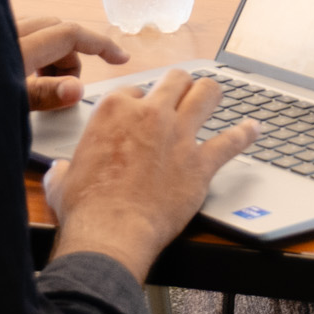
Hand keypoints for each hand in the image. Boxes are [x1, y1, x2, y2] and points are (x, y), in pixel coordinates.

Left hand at [18, 16, 128, 110]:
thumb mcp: (5, 103)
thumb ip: (42, 94)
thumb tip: (77, 89)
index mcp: (19, 47)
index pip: (71, 34)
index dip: (101, 45)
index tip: (120, 58)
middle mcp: (8, 30)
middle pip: (57, 29)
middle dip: (71, 56)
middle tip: (66, 88)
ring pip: (39, 28)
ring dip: (52, 52)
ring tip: (42, 84)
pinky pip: (21, 31)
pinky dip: (34, 47)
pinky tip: (23, 73)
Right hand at [44, 68, 258, 281]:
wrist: (111, 233)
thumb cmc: (85, 209)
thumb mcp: (62, 182)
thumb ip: (65, 169)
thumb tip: (60, 171)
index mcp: (114, 111)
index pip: (134, 91)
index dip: (138, 102)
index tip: (140, 113)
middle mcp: (150, 114)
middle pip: (175, 80)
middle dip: (179, 85)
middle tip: (182, 93)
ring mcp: (179, 135)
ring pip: (206, 94)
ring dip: (211, 93)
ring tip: (214, 96)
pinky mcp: (200, 162)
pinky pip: (231, 141)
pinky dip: (245, 134)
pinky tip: (253, 130)